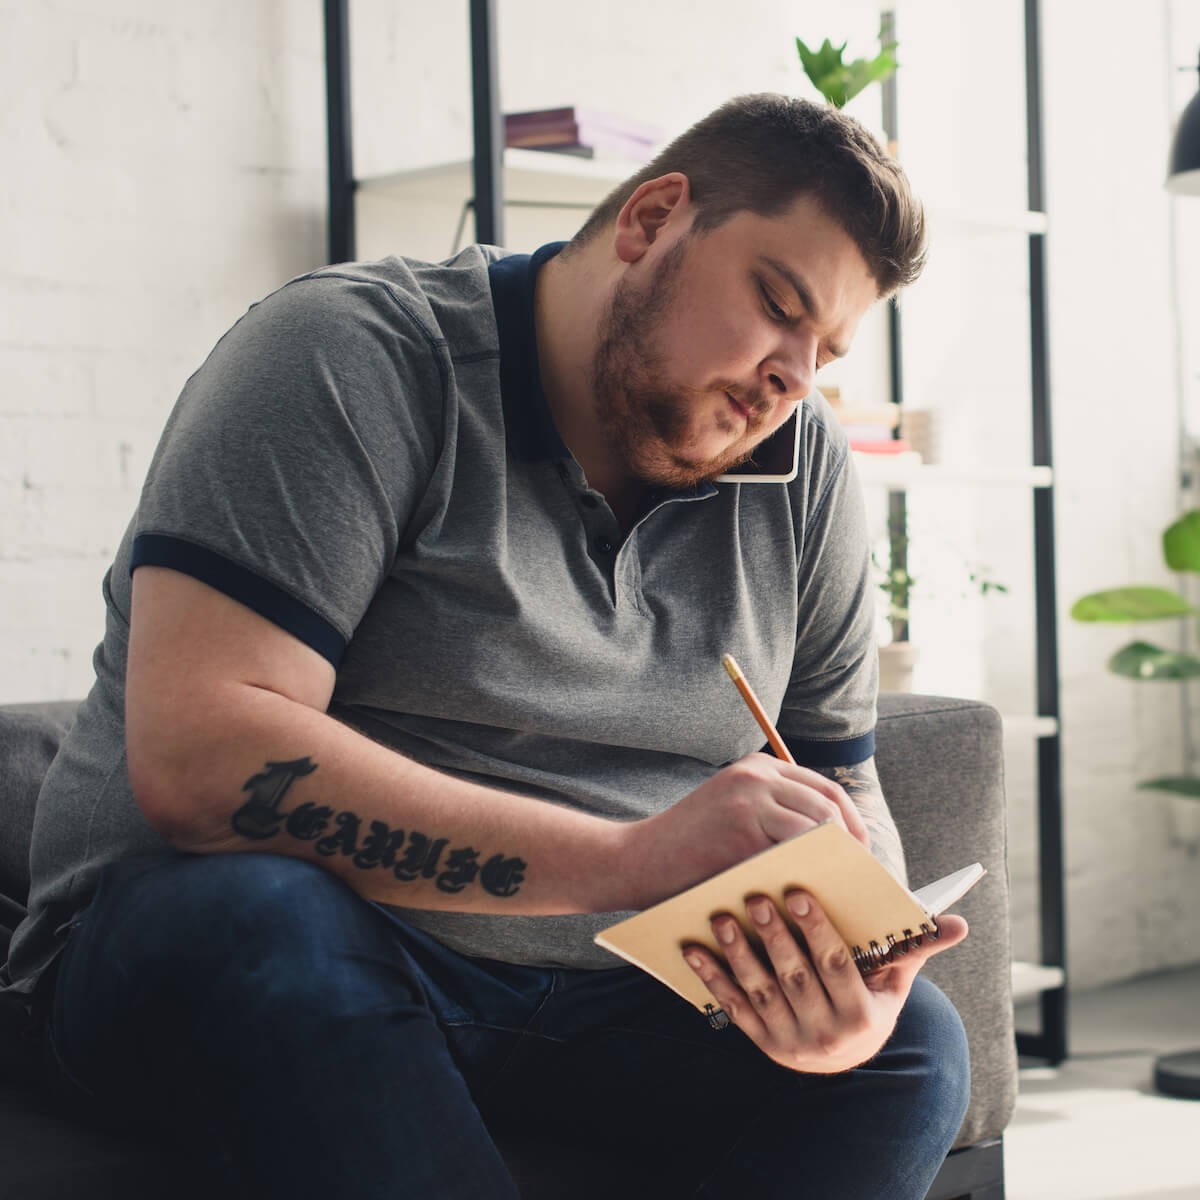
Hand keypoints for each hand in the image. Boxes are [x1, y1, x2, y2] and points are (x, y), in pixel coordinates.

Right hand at [618, 753, 869, 908]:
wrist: (638, 860)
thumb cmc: (687, 846)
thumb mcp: (731, 808)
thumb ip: (773, 811)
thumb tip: (833, 841)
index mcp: (758, 767)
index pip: (824, 788)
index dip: (851, 821)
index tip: (861, 852)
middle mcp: (756, 776)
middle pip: (828, 804)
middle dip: (852, 842)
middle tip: (861, 875)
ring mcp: (749, 800)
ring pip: (816, 828)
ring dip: (837, 859)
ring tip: (846, 887)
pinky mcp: (742, 832)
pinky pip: (793, 852)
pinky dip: (810, 873)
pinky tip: (817, 894)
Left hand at [682, 891, 967, 1073]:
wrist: (844, 1061)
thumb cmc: (871, 1002)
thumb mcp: (895, 982)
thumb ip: (915, 948)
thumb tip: (960, 923)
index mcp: (860, 1014)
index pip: (836, 966)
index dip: (818, 929)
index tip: (800, 892)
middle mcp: (824, 1035)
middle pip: (794, 977)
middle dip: (775, 935)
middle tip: (756, 894)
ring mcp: (789, 1042)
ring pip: (760, 992)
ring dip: (738, 954)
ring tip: (721, 915)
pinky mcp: (761, 1043)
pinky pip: (733, 1009)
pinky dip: (711, 979)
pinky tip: (692, 949)